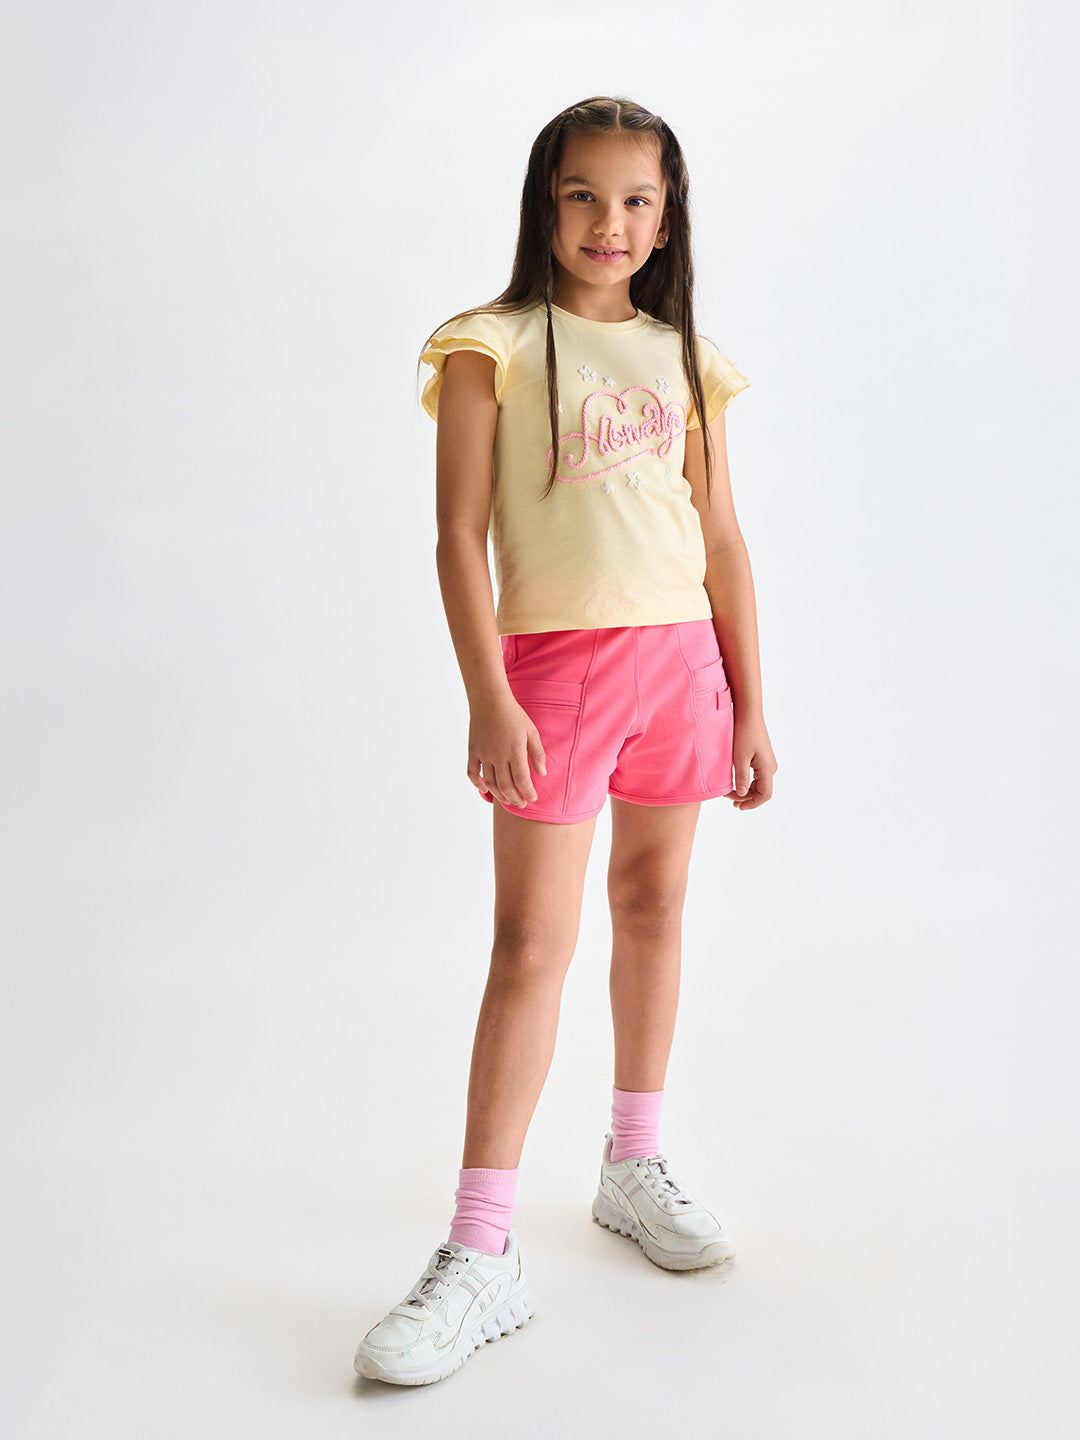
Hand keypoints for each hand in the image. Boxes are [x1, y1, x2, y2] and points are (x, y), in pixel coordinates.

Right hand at [467, 693, 547, 807]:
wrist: (489, 699)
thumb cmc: (514, 715)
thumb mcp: (531, 731)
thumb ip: (538, 754)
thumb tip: (542, 774)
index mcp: (514, 750)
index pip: (522, 780)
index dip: (528, 792)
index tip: (533, 798)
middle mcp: (498, 754)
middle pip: (506, 786)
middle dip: (515, 799)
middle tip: (522, 804)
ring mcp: (483, 753)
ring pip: (490, 783)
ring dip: (499, 795)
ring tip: (508, 800)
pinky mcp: (472, 751)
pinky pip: (472, 773)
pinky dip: (478, 784)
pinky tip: (486, 789)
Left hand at [725, 712, 776, 810]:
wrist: (748, 714)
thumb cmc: (743, 733)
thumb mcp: (740, 757)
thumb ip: (742, 777)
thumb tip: (743, 795)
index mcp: (767, 768)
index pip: (765, 795)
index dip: (752, 804)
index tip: (737, 806)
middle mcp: (771, 767)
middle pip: (762, 791)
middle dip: (746, 798)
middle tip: (729, 799)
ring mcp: (767, 762)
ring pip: (759, 784)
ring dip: (746, 790)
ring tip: (730, 792)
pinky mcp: (762, 757)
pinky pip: (757, 776)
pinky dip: (747, 782)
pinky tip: (736, 781)